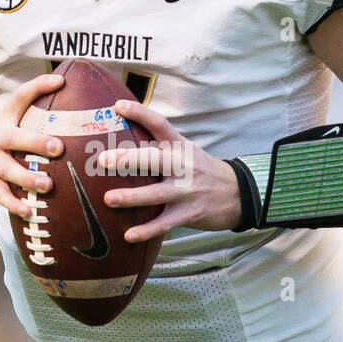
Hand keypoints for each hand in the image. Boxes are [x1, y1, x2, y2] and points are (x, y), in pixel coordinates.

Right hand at [0, 73, 63, 218]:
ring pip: (7, 169)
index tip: (61, 81)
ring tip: (48, 185)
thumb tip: (70, 106)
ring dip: (28, 177)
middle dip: (36, 142)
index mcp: (3, 119)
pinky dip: (13, 203)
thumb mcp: (7, 125)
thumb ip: (32, 118)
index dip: (39, 86)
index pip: (20, 97)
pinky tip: (29, 211)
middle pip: (14, 137)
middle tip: (58, 148)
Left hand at [98, 99, 241, 241]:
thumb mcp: (187, 153)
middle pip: (154, 159)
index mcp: (181, 147)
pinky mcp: (189, 214)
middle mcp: (183, 166)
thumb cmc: (203, 171)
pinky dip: (147, 231)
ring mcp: (187, 191)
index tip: (118, 106)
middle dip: (128, 159)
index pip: (159, 124)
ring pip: (157, 194)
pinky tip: (129, 236)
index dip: (139, 113)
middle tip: (103, 160)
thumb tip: (124, 140)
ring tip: (109, 199)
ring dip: (132, 197)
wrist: (239, 194)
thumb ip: (162, 148)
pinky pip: (165, 224)